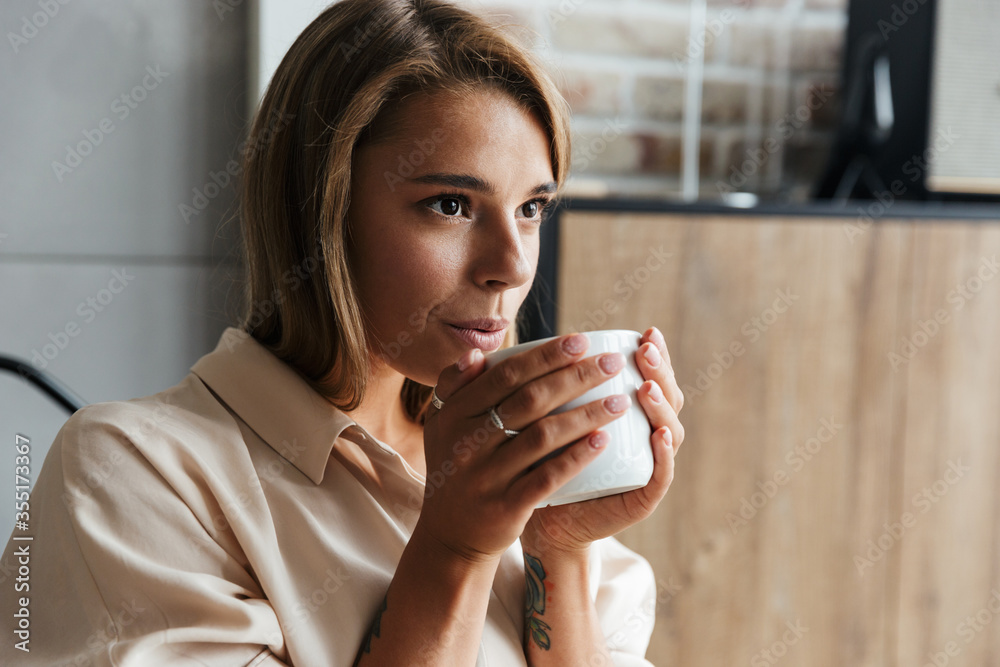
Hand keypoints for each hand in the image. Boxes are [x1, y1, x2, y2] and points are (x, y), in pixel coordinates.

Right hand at [416, 333, 636, 563]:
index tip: (581, 341)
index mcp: (454, 414)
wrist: (450, 535)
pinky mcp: (506, 507)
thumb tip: (479, 353)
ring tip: (620, 401)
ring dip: (586, 414)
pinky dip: (576, 457)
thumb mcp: (443, 427)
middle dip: (575, 376)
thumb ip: (455, 387)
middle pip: (530, 400)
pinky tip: (604, 441)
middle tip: (612, 363)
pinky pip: (547, 476)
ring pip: (543, 436)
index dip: (546, 356)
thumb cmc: (455, 468)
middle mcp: (467, 442)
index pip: (506, 375)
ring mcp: (486, 476)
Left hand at [521, 326, 683, 554]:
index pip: (649, 377)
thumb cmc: (535, 466)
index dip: (652, 355)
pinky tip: (656, 434)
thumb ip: (515, 389)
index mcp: (621, 413)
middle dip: (660, 371)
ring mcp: (645, 468)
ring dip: (661, 406)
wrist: (542, 523)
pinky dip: (662, 455)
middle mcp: (641, 437)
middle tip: (646, 350)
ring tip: (647, 386)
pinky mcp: (641, 499)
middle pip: (664, 398)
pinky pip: (659, 476)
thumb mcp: (530, 425)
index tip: (644, 332)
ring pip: (668, 431)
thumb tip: (480, 353)